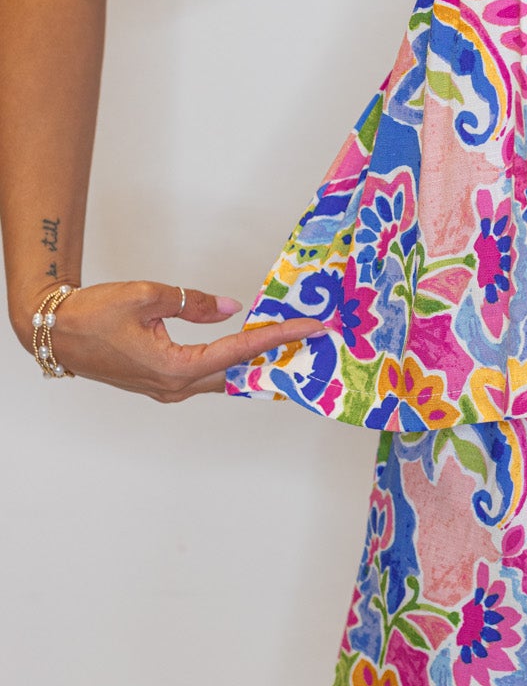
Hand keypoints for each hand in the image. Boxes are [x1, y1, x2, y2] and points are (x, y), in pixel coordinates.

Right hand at [15, 280, 326, 400]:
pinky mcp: (161, 382)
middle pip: (237, 373)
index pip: (238, 351)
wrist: (57, 332)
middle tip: (310, 341)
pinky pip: (205, 375)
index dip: (277, 337)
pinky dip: (230, 363)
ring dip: (253, 362)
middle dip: (275, 357)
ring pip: (222, 377)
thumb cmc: (94, 314)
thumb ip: (193, 302)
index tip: (308, 328)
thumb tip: (231, 308)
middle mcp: (174, 386)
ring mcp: (167, 389)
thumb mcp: (147, 296)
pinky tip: (248, 351)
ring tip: (289, 346)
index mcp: (174, 368)